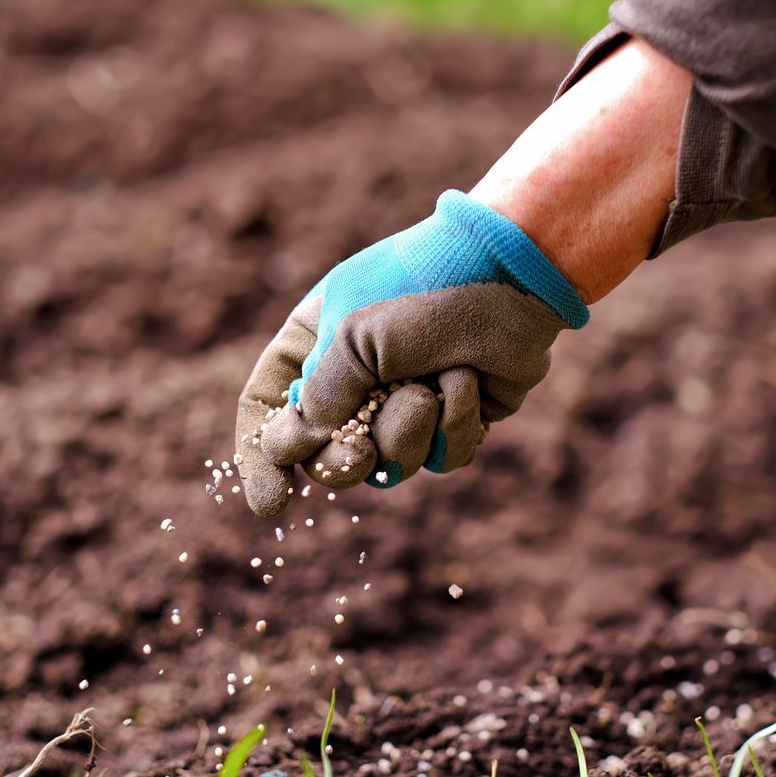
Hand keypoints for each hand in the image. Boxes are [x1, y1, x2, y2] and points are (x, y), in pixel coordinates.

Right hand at [234, 190, 588, 516]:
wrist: (512, 274)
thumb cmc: (424, 288)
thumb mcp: (353, 335)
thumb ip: (320, 397)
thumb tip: (299, 448)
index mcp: (314, 344)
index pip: (267, 410)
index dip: (263, 459)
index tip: (274, 503)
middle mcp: (356, 378)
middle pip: (325, 456)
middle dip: (344, 462)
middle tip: (359, 456)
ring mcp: (406, 402)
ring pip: (388, 465)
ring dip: (407, 432)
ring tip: (429, 387)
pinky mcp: (455, 419)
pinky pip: (441, 459)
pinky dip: (455, 425)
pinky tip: (468, 382)